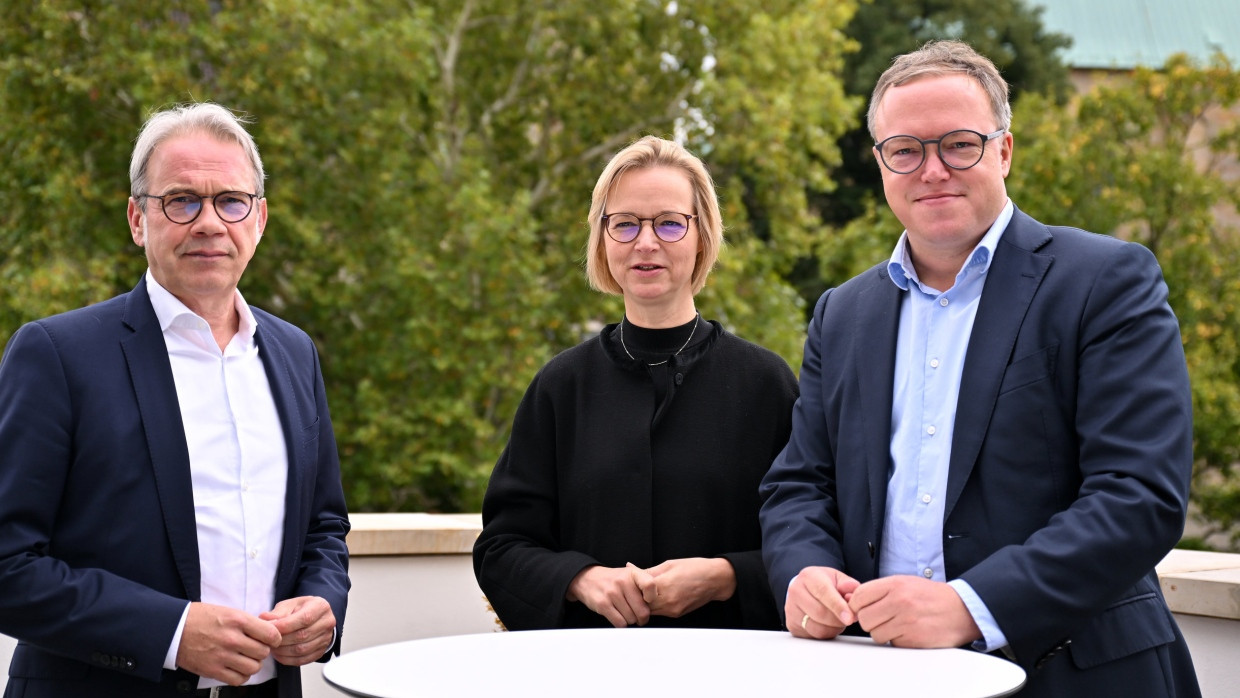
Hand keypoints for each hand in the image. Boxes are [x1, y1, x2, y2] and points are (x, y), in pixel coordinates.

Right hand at [176, 602, 280, 685]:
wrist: (174, 629)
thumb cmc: (199, 618)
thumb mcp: (227, 611)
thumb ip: (247, 622)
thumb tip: (268, 630)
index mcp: (237, 620)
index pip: (270, 634)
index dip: (275, 638)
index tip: (272, 640)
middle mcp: (231, 638)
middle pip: (263, 652)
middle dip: (262, 651)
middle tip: (255, 648)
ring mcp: (222, 656)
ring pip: (253, 667)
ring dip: (253, 664)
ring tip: (246, 658)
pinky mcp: (213, 670)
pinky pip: (238, 679)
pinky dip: (241, 676)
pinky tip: (237, 668)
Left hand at [258, 596, 336, 665]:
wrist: (315, 617)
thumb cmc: (301, 609)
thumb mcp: (290, 605)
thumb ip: (277, 612)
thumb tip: (264, 619)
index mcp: (320, 607)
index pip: (304, 618)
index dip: (285, 626)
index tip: (269, 629)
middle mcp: (327, 622)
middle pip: (303, 635)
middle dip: (282, 640)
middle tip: (268, 640)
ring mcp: (326, 638)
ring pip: (302, 649)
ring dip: (283, 651)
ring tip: (272, 647)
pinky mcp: (321, 651)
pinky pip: (303, 660)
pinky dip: (288, 659)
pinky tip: (279, 654)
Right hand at [565, 565, 649, 626]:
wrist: (587, 578)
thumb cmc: (613, 580)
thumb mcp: (629, 575)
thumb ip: (644, 585)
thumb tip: (658, 602)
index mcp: (632, 573)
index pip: (650, 585)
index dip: (653, 597)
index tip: (648, 601)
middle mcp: (622, 582)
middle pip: (642, 611)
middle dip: (642, 618)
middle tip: (638, 616)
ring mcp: (612, 593)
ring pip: (631, 619)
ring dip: (630, 620)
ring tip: (626, 613)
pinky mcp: (603, 604)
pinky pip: (620, 623)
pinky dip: (621, 624)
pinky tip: (619, 616)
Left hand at [628, 558, 734, 618]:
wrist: (715, 580)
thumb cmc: (695, 568)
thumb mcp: (669, 564)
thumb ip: (648, 570)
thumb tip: (630, 567)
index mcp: (665, 585)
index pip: (638, 591)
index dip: (632, 586)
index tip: (631, 581)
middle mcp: (668, 601)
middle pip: (641, 604)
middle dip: (637, 596)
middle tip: (635, 587)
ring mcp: (673, 610)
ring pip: (649, 611)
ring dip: (645, 603)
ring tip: (646, 591)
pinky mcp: (677, 615)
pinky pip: (660, 612)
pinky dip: (655, 605)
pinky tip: (657, 596)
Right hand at [786, 567, 860, 638]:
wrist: (804, 589)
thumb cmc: (823, 583)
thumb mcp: (837, 578)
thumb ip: (849, 585)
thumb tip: (852, 596)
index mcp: (808, 576)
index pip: (823, 592)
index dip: (838, 606)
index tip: (850, 618)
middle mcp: (796, 591)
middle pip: (820, 613)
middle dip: (839, 620)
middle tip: (849, 618)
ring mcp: (791, 609)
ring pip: (817, 628)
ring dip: (834, 628)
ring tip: (838, 619)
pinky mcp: (792, 624)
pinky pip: (813, 636)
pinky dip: (826, 633)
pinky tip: (828, 624)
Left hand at [847, 576, 981, 647]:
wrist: (962, 610)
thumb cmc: (930, 596)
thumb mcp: (905, 582)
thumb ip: (879, 590)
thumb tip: (851, 599)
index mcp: (895, 584)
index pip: (859, 596)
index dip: (857, 605)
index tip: (862, 608)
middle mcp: (899, 602)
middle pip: (863, 618)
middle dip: (869, 621)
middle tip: (881, 618)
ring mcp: (906, 621)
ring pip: (875, 634)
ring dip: (882, 632)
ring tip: (896, 625)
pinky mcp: (913, 639)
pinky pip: (891, 643)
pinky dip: (896, 640)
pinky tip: (907, 632)